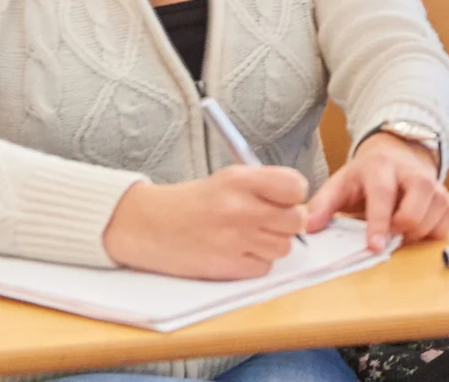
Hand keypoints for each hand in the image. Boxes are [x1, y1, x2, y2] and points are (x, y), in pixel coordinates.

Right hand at [102, 165, 308, 279]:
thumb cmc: (191, 203)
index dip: (293, 196)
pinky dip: (255, 263)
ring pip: (283, 247)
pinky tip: (236, 252)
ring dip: (271, 245)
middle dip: (285, 223)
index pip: (296, 187)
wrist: (147, 225)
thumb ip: (265, 187)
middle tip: (266, 222)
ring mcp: (234, 239)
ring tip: (247, 237)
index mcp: (242, 180)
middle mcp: (241, 208)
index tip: (283, 200)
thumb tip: (300, 203)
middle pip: (296, 221)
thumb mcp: (228, 180)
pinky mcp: (227, 266)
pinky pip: (264, 268)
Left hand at [305, 130, 448, 251]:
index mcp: (381, 167)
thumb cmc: (365, 176)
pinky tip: (418, 227)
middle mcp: (413, 172)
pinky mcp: (448, 195)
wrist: (396, 155)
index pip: (383, 194)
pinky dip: (435, 229)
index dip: (379, 222)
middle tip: (387, 234)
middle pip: (416, 207)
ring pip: (436, 215)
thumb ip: (323, 204)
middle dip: (401, 229)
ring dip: (417, 232)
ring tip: (399, 229)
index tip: (374, 246)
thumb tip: (309, 226)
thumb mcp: (340, 184)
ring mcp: (435, 183)